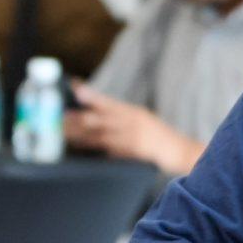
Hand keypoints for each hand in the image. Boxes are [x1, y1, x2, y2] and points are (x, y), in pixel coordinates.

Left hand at [64, 84, 192, 173]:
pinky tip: (83, 152)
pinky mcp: (136, 154)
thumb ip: (121, 120)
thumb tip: (92, 118)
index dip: (91, 95)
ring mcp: (135, 139)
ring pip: (103, 136)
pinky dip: (97, 151)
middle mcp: (133, 123)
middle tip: (60, 116)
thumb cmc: (159, 140)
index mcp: (134, 113)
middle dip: (80, 117)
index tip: (74, 88)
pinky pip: (113, 152)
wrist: (182, 153)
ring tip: (64, 133)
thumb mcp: (142, 122)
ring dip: (82, 135)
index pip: (108, 102)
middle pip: (102, 118)